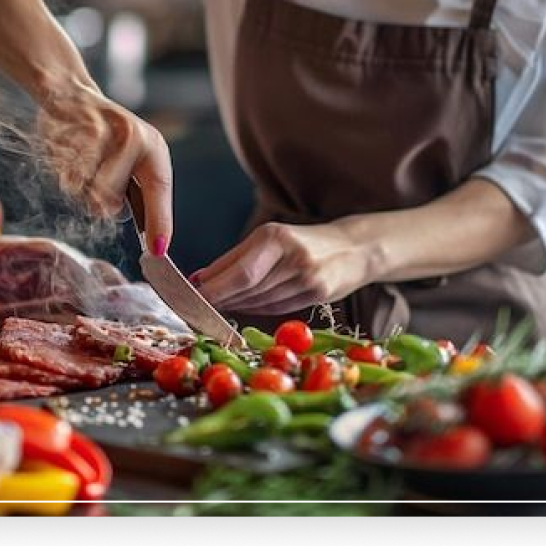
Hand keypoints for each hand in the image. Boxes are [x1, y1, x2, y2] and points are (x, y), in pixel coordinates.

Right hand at [36, 83, 174, 254]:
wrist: (71, 96)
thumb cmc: (106, 137)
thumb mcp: (133, 159)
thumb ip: (138, 195)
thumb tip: (152, 241)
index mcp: (152, 145)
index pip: (159, 188)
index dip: (158, 221)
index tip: (159, 249)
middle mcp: (133, 136)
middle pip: (110, 200)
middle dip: (100, 202)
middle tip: (96, 180)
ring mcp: (104, 131)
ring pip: (86, 191)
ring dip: (80, 188)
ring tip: (82, 162)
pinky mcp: (75, 131)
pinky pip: (68, 177)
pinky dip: (64, 174)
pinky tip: (68, 153)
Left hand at [191, 221, 370, 316]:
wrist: (354, 248)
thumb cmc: (304, 242)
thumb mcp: (271, 239)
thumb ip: (236, 258)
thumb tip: (200, 279)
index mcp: (276, 236)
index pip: (238, 271)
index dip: (213, 288)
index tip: (191, 295)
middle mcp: (292, 256)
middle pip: (247, 288)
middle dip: (220, 299)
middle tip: (198, 304)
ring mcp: (307, 278)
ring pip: (259, 302)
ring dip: (235, 306)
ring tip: (219, 305)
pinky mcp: (318, 295)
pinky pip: (276, 308)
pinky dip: (256, 309)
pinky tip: (244, 307)